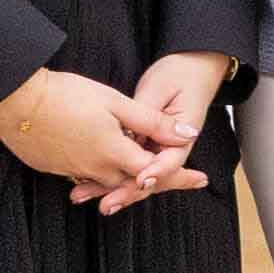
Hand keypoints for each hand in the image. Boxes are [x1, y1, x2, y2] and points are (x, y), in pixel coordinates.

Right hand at [0, 66, 201, 208]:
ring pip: (106, 183)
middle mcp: (94, 168)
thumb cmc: (65, 95)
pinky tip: (102, 165)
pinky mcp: (52, 167)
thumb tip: (186, 134)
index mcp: (114, 152)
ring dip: (124, 182)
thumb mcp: (116, 102)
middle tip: (177, 179)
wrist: (15, 100)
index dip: (179, 175)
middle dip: (154, 182)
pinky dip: (97, 176)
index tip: (200, 179)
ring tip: (141, 177)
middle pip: (132, 183)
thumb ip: (152, 121)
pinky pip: (82, 177)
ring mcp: (71, 170)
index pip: (154, 172)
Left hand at [91, 49, 236, 213]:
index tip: (140, 179)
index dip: (155, 172)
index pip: (170, 160)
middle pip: (151, 176)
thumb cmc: (179, 75)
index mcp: (183, 133)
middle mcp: (171, 146)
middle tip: (107, 204)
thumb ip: (152, 118)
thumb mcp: (161, 90)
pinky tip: (85, 183)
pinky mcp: (144, 144)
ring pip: (135, 173)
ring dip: (111, 187)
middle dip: (128, 191)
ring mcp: (157, 147)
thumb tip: (144, 136)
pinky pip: (128, 164)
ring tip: (82, 195)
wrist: (191, 68)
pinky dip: (108, 175)